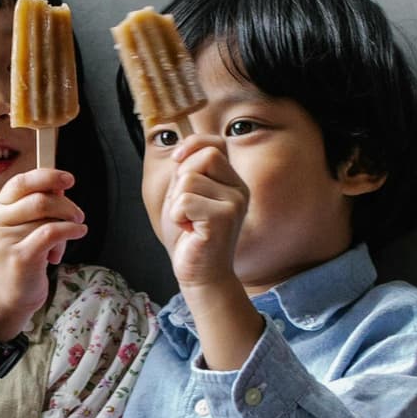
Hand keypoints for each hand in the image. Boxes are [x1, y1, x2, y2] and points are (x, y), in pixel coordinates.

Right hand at [0, 169, 86, 339]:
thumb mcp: (26, 227)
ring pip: (48, 217)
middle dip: (65, 204)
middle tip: (78, 215)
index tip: (69, 179)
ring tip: (68, 237)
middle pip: (39, 198)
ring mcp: (5, 239)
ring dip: (67, 224)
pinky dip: (71, 230)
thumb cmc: (23, 257)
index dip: (47, 176)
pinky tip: (79, 233)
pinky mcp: (20, 256)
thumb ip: (39, 205)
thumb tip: (60, 186)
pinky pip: (52, 232)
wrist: (9, 296)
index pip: (21, 182)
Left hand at [159, 135, 248, 292]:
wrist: (199, 274)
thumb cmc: (189, 236)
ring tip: (189, 222)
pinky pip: (185, 201)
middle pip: (205, 156)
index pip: (216, 143)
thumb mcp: (183, 195)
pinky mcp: (224, 217)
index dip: (193, 144)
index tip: (177, 160)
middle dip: (182, 179)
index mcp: (232, 181)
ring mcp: (235, 202)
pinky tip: (190, 230)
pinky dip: (178, 216)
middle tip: (186, 207)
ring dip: (177, 203)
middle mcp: (239, 189)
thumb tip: (182, 148)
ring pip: (189, 179)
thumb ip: (186, 170)